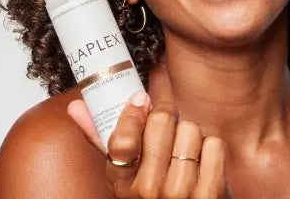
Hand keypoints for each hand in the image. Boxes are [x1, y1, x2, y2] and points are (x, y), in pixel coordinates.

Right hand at [67, 61, 231, 197]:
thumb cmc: (153, 194)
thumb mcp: (123, 174)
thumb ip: (100, 138)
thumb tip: (75, 106)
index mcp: (121, 184)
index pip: (122, 139)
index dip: (133, 113)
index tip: (141, 100)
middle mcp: (148, 192)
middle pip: (162, 121)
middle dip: (167, 118)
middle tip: (167, 130)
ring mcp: (180, 194)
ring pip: (190, 129)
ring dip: (191, 135)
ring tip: (184, 153)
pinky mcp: (211, 194)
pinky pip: (214, 144)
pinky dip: (212, 148)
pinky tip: (204, 163)